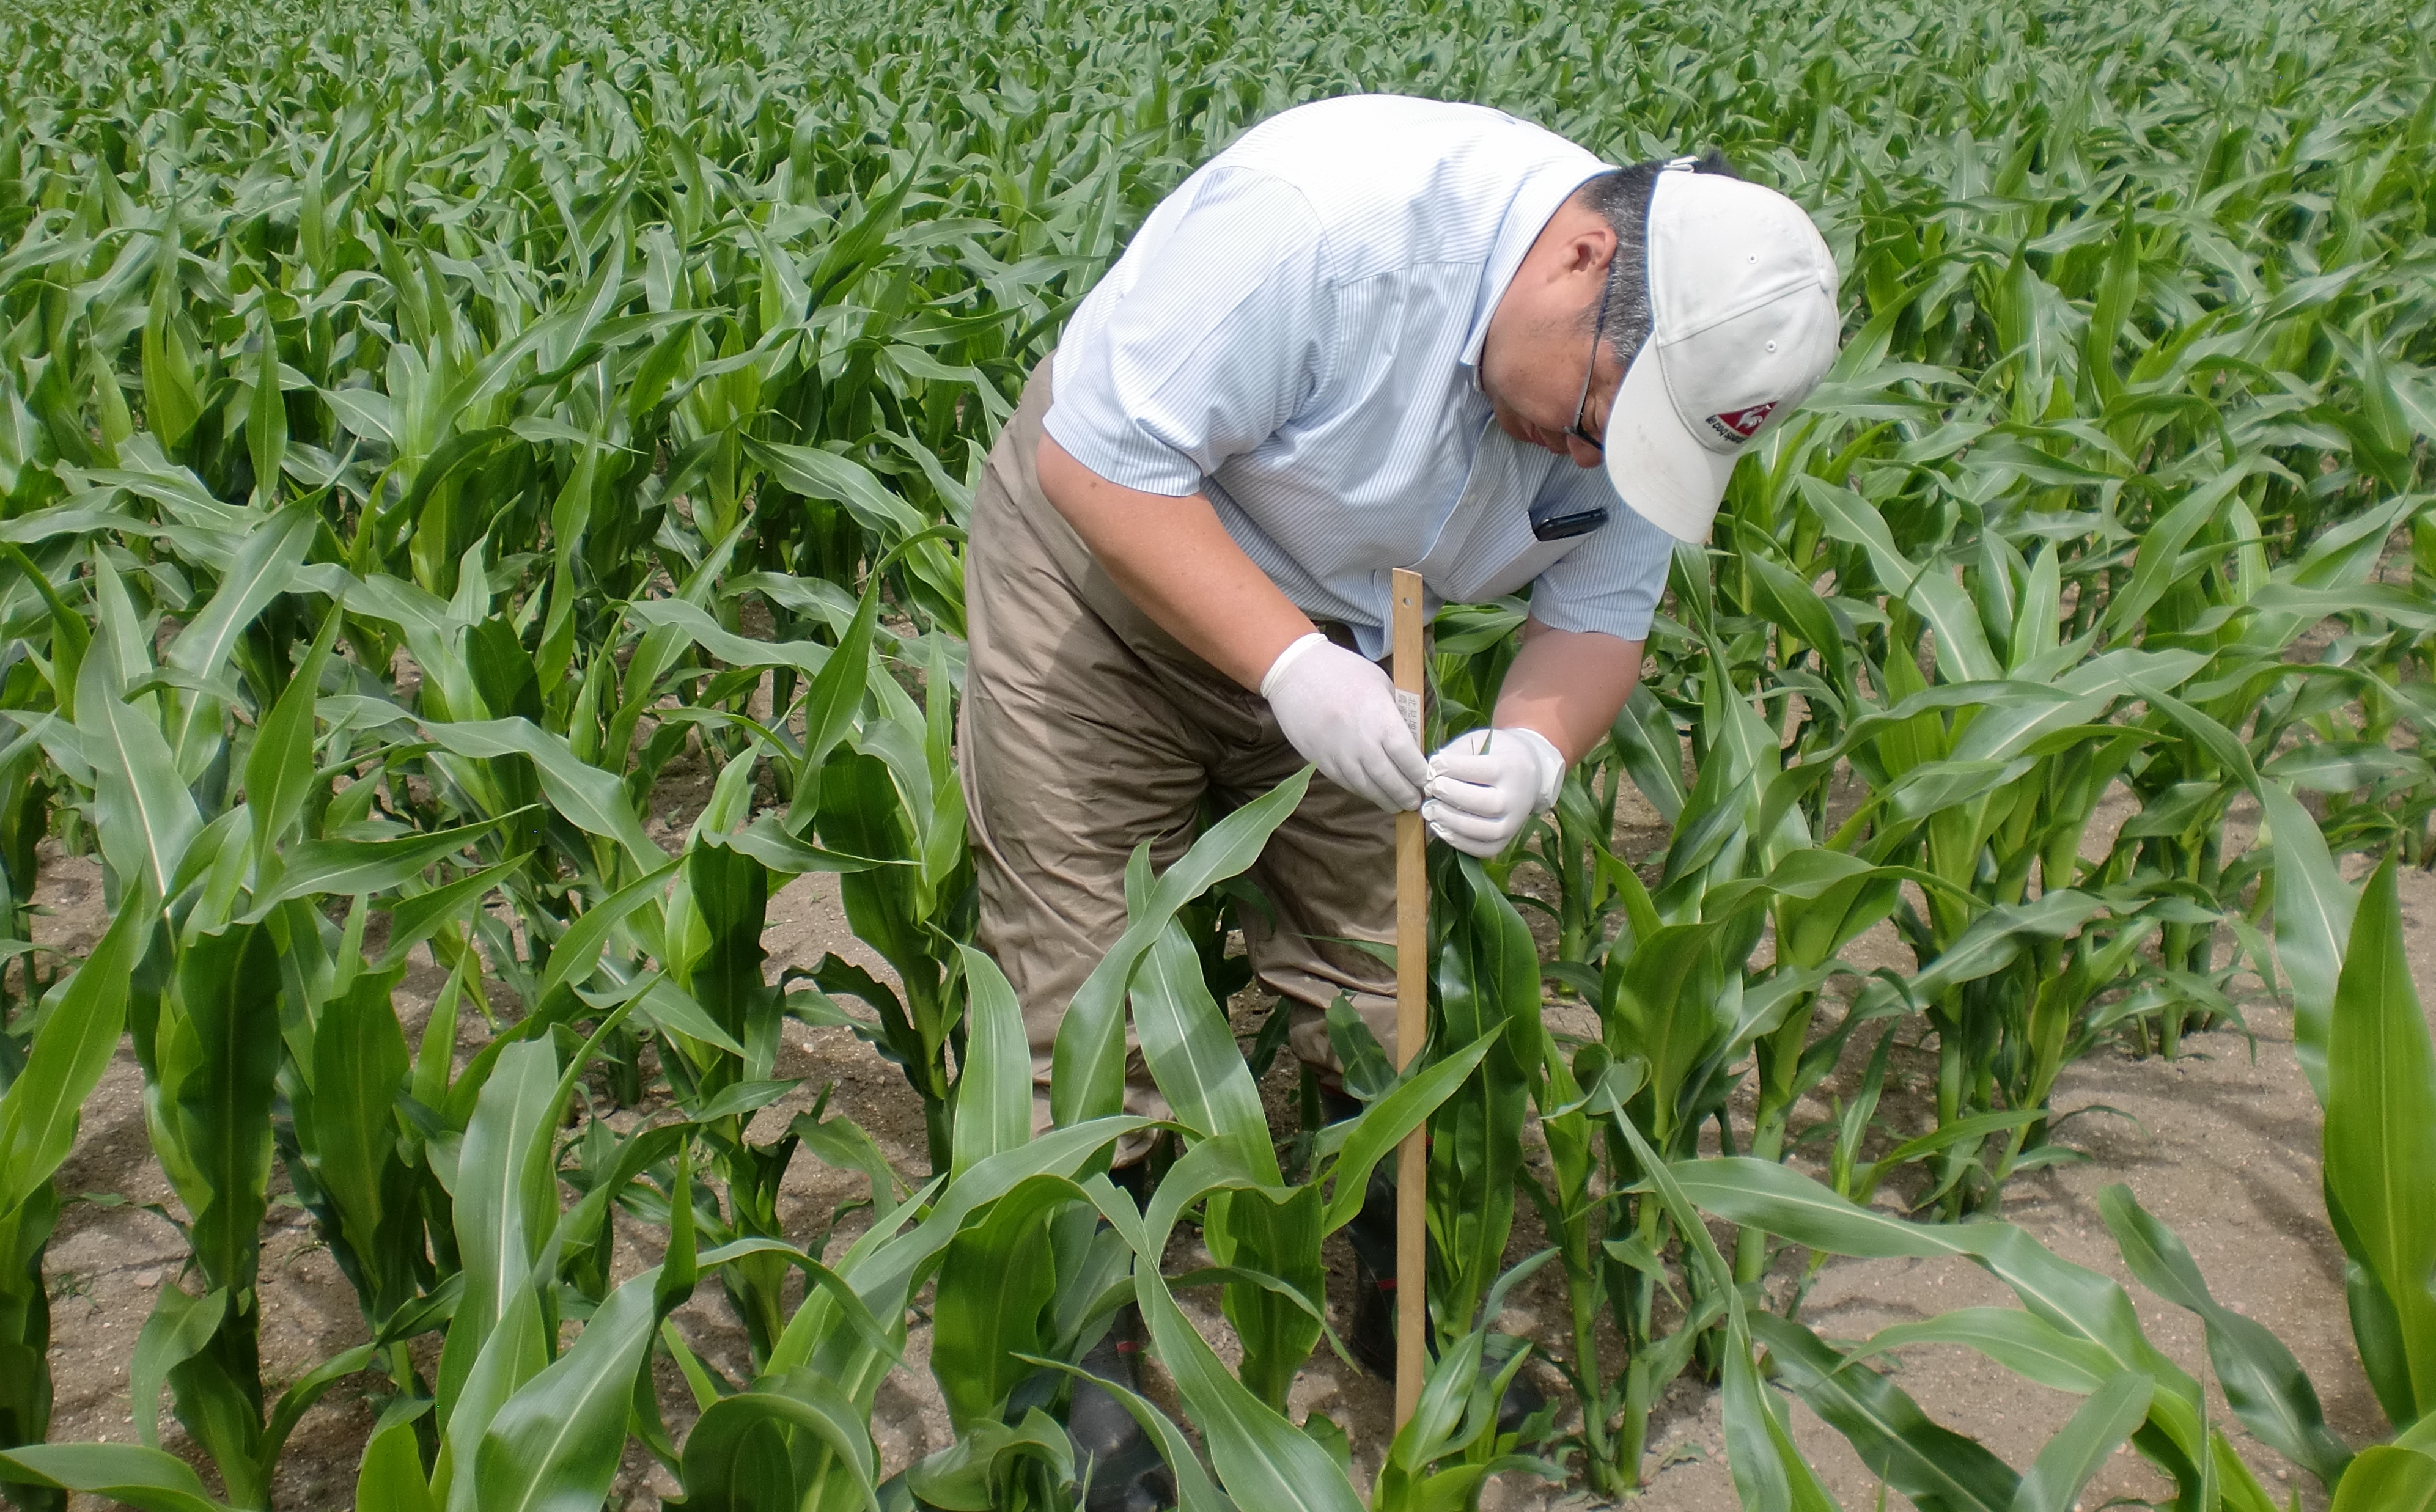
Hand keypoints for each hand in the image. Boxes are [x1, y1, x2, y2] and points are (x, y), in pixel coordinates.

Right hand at [1261, 633, 1428, 811]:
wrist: (1294, 673)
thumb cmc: (1343, 671)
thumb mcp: (1380, 683)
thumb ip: (1396, 712)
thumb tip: (1410, 739)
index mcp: (1381, 720)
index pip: (1407, 758)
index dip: (1419, 774)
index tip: (1427, 780)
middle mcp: (1362, 743)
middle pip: (1389, 779)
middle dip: (1405, 794)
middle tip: (1416, 802)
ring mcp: (1339, 755)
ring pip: (1367, 787)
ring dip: (1385, 799)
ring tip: (1397, 805)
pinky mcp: (1321, 761)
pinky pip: (1346, 783)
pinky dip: (1363, 791)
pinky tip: (1373, 793)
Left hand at [1423, 727, 1565, 856]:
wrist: (1529, 776)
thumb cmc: (1496, 755)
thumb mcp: (1480, 741)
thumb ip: (1457, 752)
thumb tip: (1432, 770)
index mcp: (1512, 768)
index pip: (1483, 770)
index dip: (1452, 768)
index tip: (1433, 765)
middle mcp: (1516, 798)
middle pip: (1485, 803)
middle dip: (1451, 795)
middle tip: (1431, 788)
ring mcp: (1513, 823)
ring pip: (1483, 831)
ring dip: (1451, 822)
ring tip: (1431, 810)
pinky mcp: (1505, 841)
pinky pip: (1483, 849)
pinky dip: (1458, 842)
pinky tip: (1440, 827)